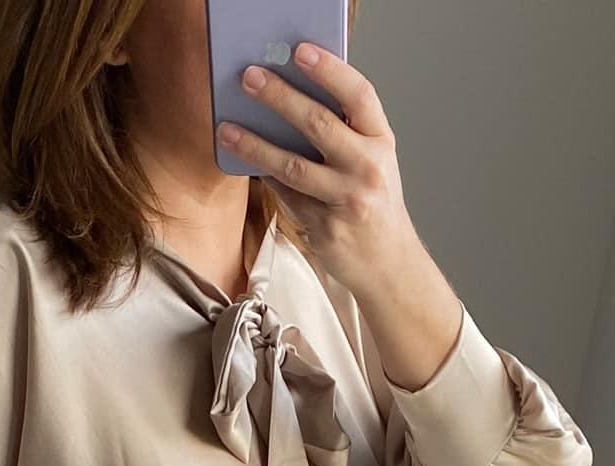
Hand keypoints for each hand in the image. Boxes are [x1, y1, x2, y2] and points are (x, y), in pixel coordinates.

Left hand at [216, 45, 420, 298]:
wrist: (387, 263)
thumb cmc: (373, 204)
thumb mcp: (372, 161)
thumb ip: (345, 132)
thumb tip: (291, 98)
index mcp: (382, 142)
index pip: (359, 95)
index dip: (330, 70)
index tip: (300, 52)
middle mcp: (368, 168)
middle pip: (319, 124)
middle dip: (280, 97)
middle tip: (250, 78)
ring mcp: (346, 200)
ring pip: (293, 165)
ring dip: (255, 145)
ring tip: (227, 129)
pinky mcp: (325, 227)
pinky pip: (287, 195)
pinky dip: (266, 177)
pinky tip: (245, 162)